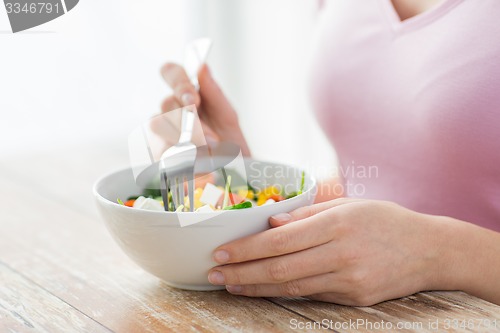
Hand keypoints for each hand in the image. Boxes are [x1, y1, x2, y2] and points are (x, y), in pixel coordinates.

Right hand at [155, 63, 250, 155]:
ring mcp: (161, 133)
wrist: (233, 176)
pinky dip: (183, 158)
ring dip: (187, 137)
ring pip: (159, 125)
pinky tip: (199, 164)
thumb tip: (201, 66)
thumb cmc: (228, 143)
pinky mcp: (158, 157)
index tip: (194, 97)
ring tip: (210, 150)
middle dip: (190, 118)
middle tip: (211, 135)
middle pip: (166, 103)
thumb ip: (214, 93)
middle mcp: (170, 111)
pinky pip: (161, 152)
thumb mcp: (227, 118)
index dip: (178, 81)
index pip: (170, 72)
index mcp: (186, 94)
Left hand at [208, 198, 444, 305]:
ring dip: (257, 287)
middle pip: (280, 267)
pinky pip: (311, 295)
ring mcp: (349, 280)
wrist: (429, 250)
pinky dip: (283, 293)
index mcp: (337, 223)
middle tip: (215, 275)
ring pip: (292, 287)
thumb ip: (308, 214)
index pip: (281, 240)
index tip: (222, 253)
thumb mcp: (349, 205)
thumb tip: (272, 223)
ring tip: (231, 286)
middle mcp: (342, 253)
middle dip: (243, 273)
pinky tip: (263, 290)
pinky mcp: (355, 299)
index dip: (247, 249)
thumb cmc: (385, 220)